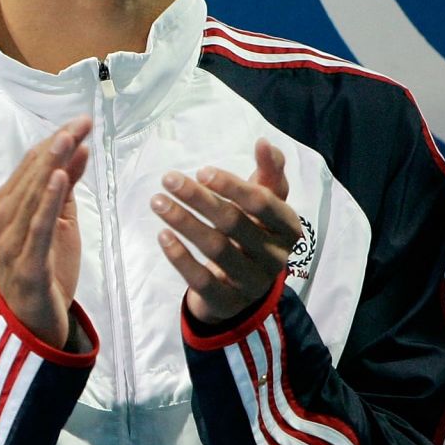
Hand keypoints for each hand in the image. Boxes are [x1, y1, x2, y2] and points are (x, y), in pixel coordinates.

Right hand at [0, 116, 91, 348]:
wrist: (35, 320)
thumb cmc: (46, 268)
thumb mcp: (60, 222)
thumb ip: (65, 189)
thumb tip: (79, 150)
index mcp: (9, 206)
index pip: (32, 165)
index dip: (57, 141)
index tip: (82, 121)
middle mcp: (4, 218)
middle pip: (32, 174)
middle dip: (58, 145)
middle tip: (81, 122)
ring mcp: (12, 240)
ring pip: (33, 194)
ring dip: (52, 164)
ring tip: (70, 139)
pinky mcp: (27, 261)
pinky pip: (38, 225)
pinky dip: (48, 200)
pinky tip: (58, 177)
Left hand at [153, 139, 302, 324]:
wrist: (245, 290)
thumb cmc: (254, 235)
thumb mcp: (266, 205)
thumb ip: (269, 174)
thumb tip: (264, 142)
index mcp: (287, 228)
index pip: (264, 204)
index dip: (233, 186)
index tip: (202, 170)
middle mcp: (275, 256)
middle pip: (235, 223)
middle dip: (199, 199)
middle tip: (168, 178)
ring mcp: (252, 282)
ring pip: (216, 249)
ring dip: (183, 222)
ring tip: (157, 201)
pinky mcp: (227, 301)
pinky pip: (202, 279)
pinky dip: (180, 257)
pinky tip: (162, 235)